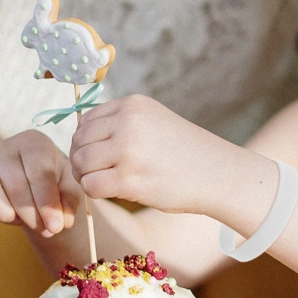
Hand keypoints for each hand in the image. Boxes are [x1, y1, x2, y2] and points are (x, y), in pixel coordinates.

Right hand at [0, 130, 81, 235]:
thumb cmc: (56, 182)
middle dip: (30, 214)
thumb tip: (62, 221)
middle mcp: (5, 148)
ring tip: (20, 220)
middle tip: (43, 228)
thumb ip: (69, 202)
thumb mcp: (70, 188)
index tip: (56, 226)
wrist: (37, 186)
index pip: (38, 172)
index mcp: (33, 142)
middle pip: (14, 184)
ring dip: (4, 213)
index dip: (47, 203)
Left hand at [69, 95, 234, 214]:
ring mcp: (128, 150)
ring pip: (81, 163)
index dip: (85, 140)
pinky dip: (95, 192)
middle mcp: (128, 122)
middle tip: (96, 173)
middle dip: (82, 160)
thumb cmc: (185, 152)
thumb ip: (121, 123)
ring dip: (86, 177)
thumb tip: (80, 137)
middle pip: (79, 141)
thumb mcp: (154, 121)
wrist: (218, 173)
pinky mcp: (129, 178)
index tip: (97, 155)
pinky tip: (112, 192)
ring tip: (104, 182)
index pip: (86, 120)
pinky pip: (91, 185)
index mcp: (133, 105)